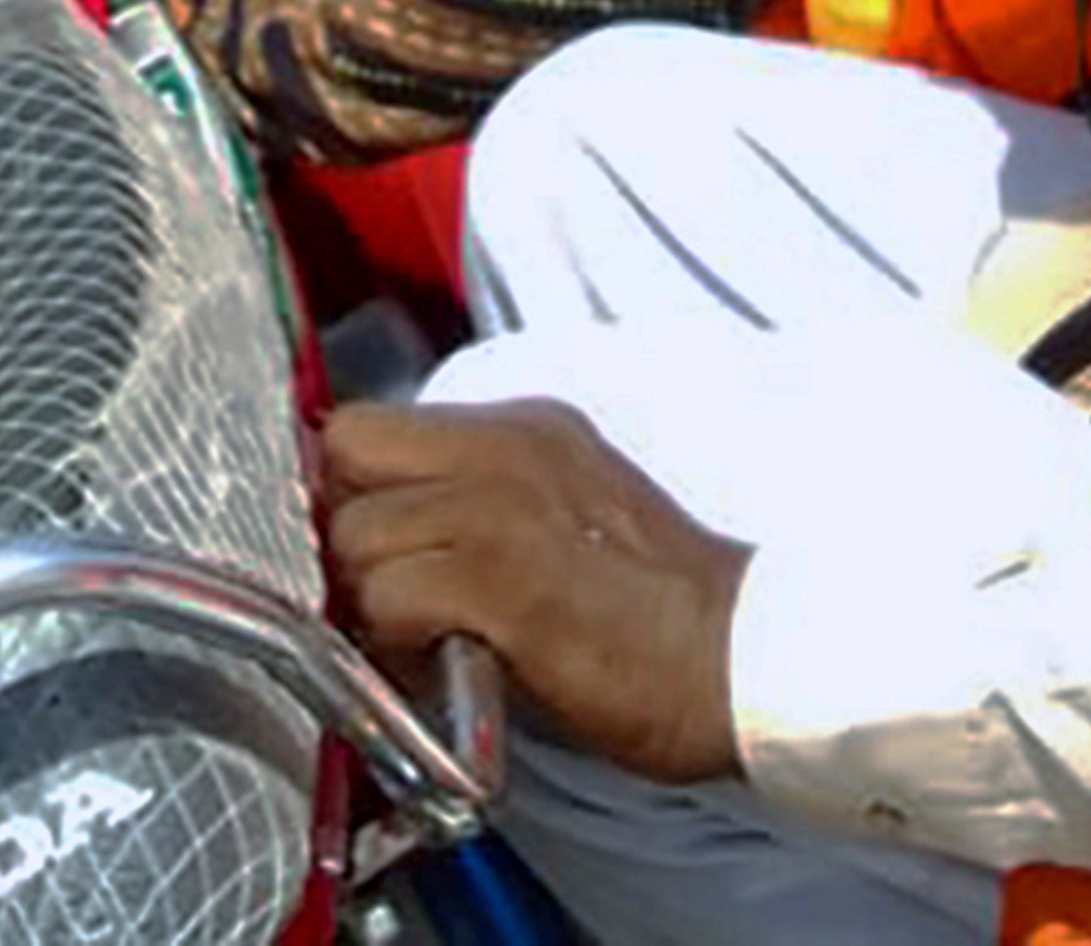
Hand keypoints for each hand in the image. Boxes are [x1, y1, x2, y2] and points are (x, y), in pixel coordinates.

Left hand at [319, 398, 745, 784]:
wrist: (742, 658)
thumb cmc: (660, 610)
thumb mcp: (570, 512)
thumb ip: (487, 501)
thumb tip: (393, 535)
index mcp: (525, 425)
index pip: (373, 421)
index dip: (354, 487)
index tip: (375, 545)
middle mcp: (506, 446)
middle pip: (347, 455)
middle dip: (349, 531)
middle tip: (388, 593)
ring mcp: (500, 508)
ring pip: (357, 535)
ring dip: (372, 599)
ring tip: (423, 643)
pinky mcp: (501, 581)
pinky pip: (390, 597)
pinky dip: (396, 643)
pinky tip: (444, 669)